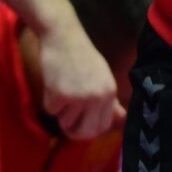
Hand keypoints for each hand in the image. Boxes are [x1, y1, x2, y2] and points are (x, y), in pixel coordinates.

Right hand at [38, 19, 121, 139]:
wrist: (64, 39)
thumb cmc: (83, 58)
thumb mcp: (102, 78)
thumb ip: (110, 102)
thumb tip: (121, 119)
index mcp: (110, 93)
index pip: (102, 127)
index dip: (89, 130)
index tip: (80, 124)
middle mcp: (97, 97)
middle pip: (85, 133)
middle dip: (73, 131)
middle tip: (66, 118)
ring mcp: (79, 97)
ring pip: (65, 122)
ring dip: (61, 112)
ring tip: (63, 89)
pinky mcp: (59, 95)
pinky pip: (52, 112)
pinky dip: (50, 102)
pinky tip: (54, 84)